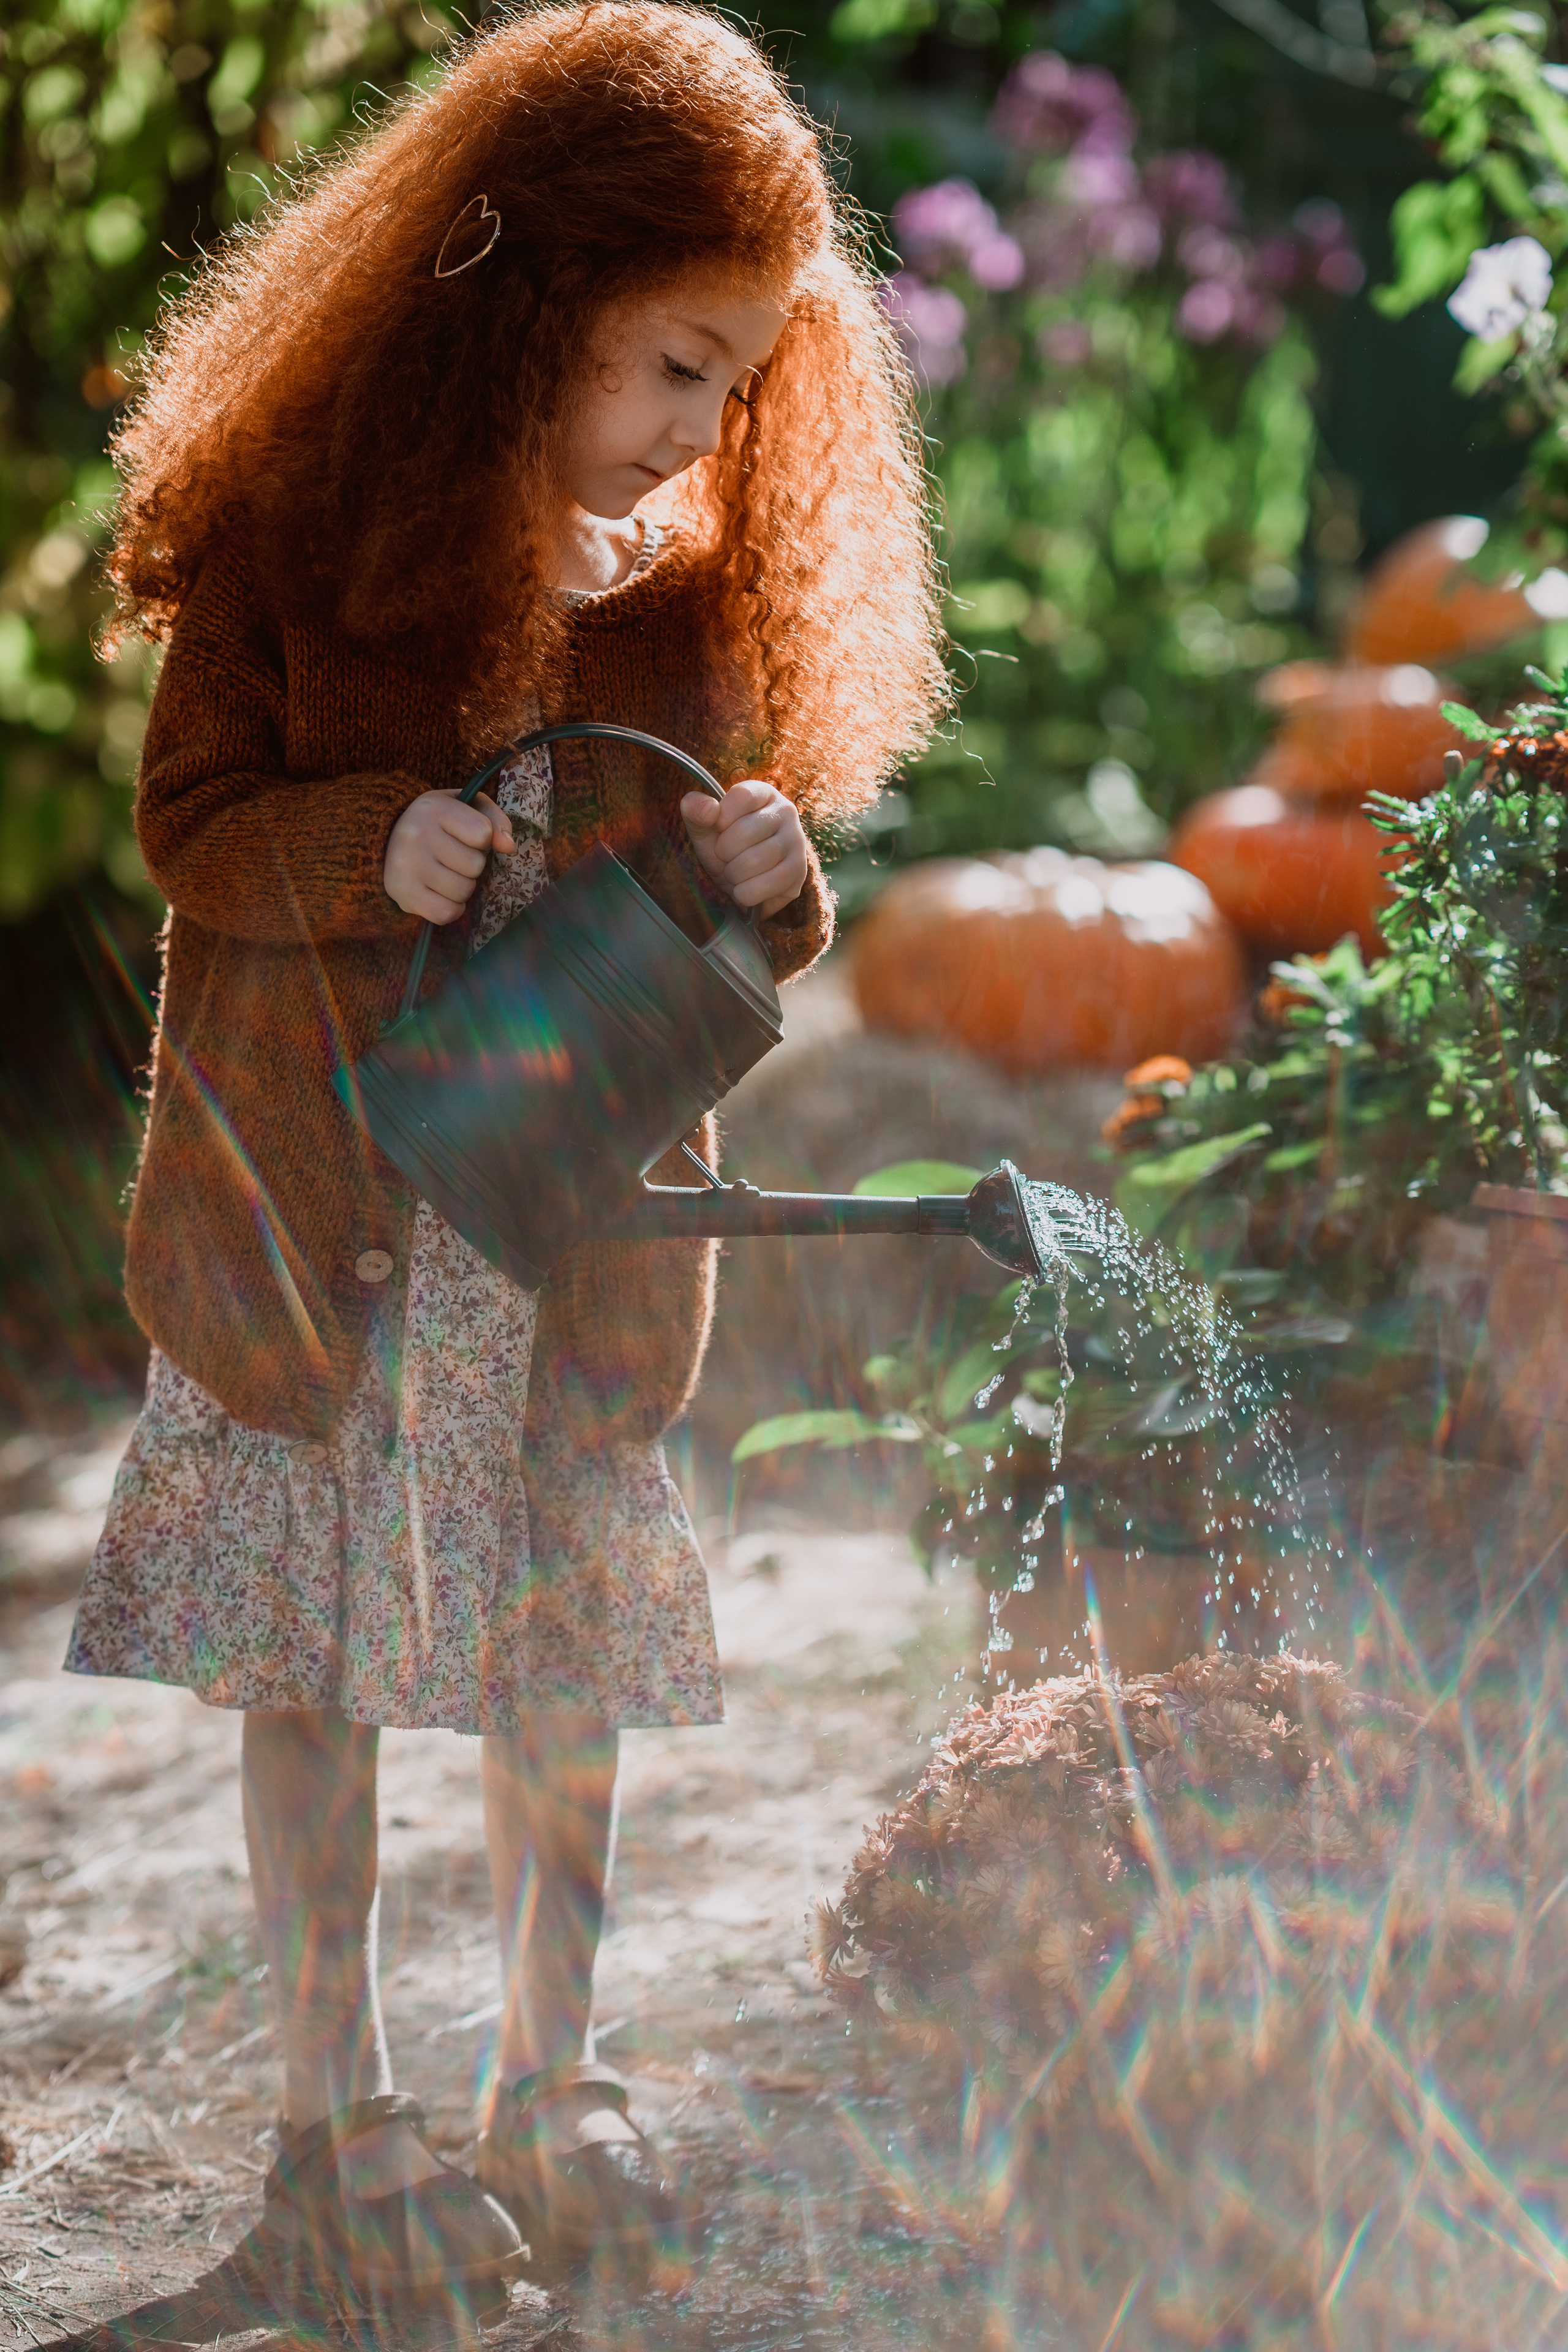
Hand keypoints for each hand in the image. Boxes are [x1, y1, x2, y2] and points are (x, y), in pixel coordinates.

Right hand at [384, 789, 513, 923]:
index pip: (483, 833)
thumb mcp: (466, 809)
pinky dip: (451, 908)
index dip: (482, 840)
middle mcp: (416, 834)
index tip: (465, 836)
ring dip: (462, 887)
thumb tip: (508, 847)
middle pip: (475, 865)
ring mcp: (407, 865)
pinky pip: (447, 913)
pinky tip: (440, 893)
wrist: (387, 840)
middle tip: (453, 857)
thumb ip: (494, 821)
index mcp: (434, 808)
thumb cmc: (438, 824)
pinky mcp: (403, 894)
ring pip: (463, 891)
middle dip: (472, 864)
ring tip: (445, 873)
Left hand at [680, 779, 808, 917]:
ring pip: (753, 861)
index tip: (719, 829)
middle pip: (744, 832)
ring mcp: (797, 842)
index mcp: (763, 793)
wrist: (745, 881)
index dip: (722, 819)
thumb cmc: (726, 847)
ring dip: (733, 874)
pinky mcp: (799, 872)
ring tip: (737, 872)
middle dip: (724, 852)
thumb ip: (695, 811)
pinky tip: (747, 888)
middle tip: (727, 856)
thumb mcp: (704, 828)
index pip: (742, 796)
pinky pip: (763, 886)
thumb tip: (707, 809)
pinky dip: (745, 893)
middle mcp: (786, 812)